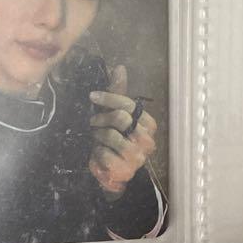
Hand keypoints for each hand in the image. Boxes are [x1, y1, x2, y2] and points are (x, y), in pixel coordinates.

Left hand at [88, 64, 157, 195]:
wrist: (114, 175)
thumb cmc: (116, 140)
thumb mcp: (117, 115)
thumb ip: (118, 93)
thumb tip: (119, 67)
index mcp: (150, 125)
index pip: (128, 104)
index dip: (109, 98)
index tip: (92, 96)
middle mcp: (148, 141)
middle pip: (120, 118)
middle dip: (102, 118)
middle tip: (93, 122)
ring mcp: (137, 158)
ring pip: (110, 134)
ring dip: (98, 136)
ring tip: (96, 138)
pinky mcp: (124, 172)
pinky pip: (103, 153)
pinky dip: (96, 152)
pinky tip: (97, 153)